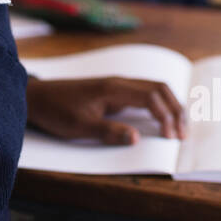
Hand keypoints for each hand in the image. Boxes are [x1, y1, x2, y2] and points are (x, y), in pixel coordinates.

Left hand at [25, 76, 186, 145]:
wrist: (36, 97)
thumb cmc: (56, 112)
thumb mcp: (80, 127)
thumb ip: (109, 132)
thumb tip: (137, 138)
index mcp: (113, 89)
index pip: (152, 97)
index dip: (166, 117)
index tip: (172, 138)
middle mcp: (119, 82)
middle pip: (159, 88)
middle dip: (176, 110)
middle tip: (183, 134)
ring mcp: (116, 85)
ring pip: (153, 88)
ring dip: (170, 105)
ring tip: (179, 127)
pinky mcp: (113, 91)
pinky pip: (143, 93)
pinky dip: (158, 104)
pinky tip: (161, 118)